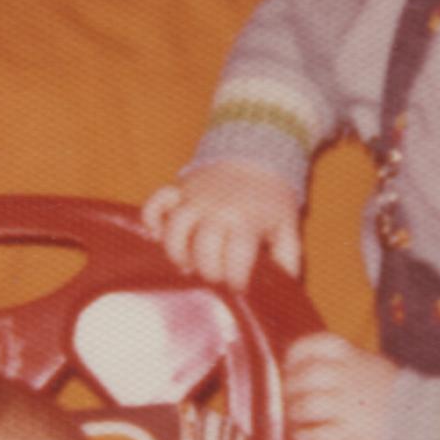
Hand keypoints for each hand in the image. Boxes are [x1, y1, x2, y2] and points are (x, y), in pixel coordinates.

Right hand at [143, 162, 301, 292]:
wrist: (257, 152)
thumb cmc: (271, 198)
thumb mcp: (287, 227)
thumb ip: (287, 259)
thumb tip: (284, 287)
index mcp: (246, 221)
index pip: (236, 257)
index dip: (236, 279)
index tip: (238, 287)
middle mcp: (218, 209)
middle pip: (203, 247)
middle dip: (208, 271)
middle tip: (215, 278)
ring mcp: (194, 198)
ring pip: (175, 228)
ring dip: (177, 252)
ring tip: (187, 265)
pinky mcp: (179, 189)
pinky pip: (155, 204)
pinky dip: (152, 220)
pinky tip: (160, 235)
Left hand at [283, 331, 396, 439]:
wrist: (431, 425)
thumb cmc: (402, 398)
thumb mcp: (377, 368)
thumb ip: (350, 365)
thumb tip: (313, 368)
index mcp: (355, 357)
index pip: (316, 344)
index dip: (296, 355)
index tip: (290, 365)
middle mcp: (349, 377)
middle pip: (305, 377)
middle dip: (292, 388)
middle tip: (290, 399)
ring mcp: (348, 406)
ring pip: (305, 406)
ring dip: (296, 414)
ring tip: (297, 420)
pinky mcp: (350, 435)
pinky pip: (315, 435)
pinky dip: (304, 437)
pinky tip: (304, 437)